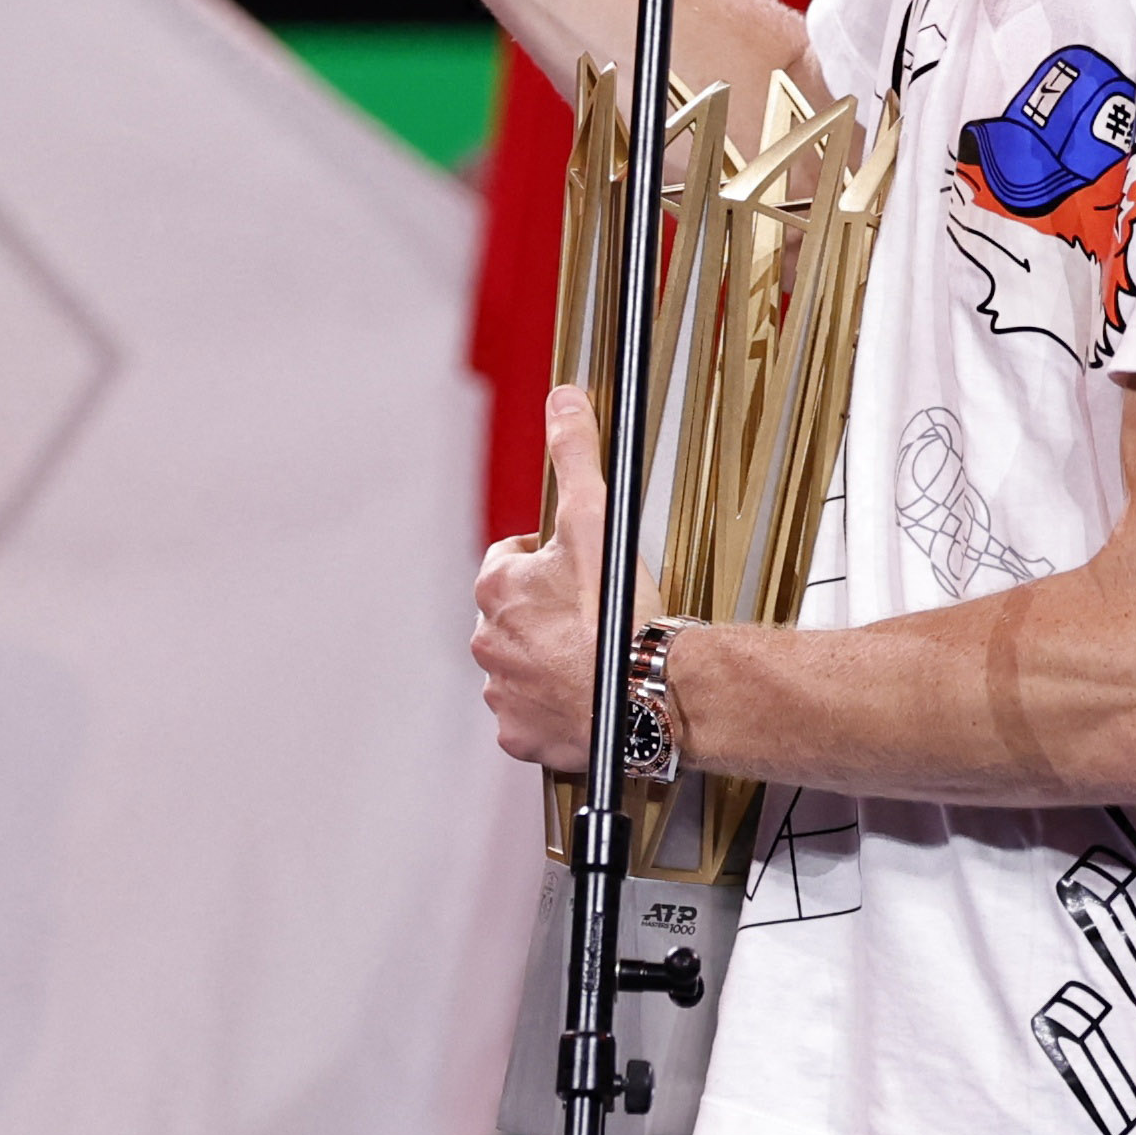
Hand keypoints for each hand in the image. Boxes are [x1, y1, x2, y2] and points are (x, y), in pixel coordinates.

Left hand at [469, 385, 612, 773]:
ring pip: (519, 665)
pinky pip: (527, 717)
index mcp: (496, 588)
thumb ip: (575, 454)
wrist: (649, 691)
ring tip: (592, 658)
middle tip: (591, 619)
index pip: (510, 562)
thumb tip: (563, 399)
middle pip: (514, 616)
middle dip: (546, 613)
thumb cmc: (622, 614)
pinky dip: (550, 707)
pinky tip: (584, 696)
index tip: (579, 574)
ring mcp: (502, 691)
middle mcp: (487, 640)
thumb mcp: (596, 519)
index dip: (547, 562)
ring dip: (548, 659)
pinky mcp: (519, 735)